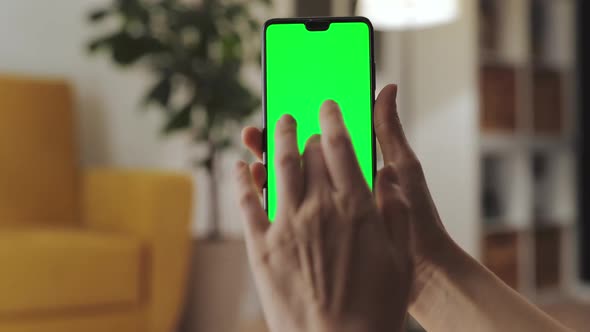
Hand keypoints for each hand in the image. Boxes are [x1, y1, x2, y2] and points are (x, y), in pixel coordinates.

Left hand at [242, 85, 451, 305]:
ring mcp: (286, 226)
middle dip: (307, 132)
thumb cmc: (375, 307)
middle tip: (305, 122)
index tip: (327, 105)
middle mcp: (318, 208)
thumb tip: (386, 177)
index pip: (340, 148)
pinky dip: (241, 179)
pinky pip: (247, 202)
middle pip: (308, 153)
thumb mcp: (400, 260)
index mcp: (355, 208)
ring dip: (275, 140)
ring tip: (275, 125)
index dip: (332, 120)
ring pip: (277, 167)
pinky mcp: (261, 247)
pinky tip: (240, 164)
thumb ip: (395, 214)